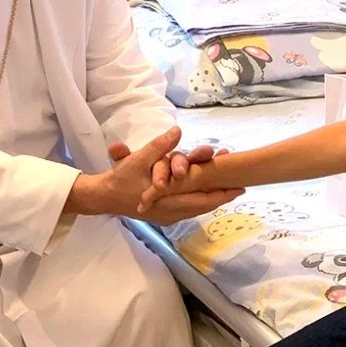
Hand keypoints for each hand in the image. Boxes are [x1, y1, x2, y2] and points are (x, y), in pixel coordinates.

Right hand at [63, 127, 241, 222]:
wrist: (103, 198)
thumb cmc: (121, 178)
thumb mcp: (138, 159)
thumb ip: (159, 146)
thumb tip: (177, 130)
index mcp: (168, 201)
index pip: (202, 199)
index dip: (222, 193)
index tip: (240, 186)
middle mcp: (172, 212)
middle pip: (204, 205)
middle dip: (223, 194)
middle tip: (242, 185)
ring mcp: (169, 216)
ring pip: (198, 207)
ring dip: (214, 196)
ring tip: (232, 187)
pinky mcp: (166, 214)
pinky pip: (190, 208)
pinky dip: (202, 200)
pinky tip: (212, 193)